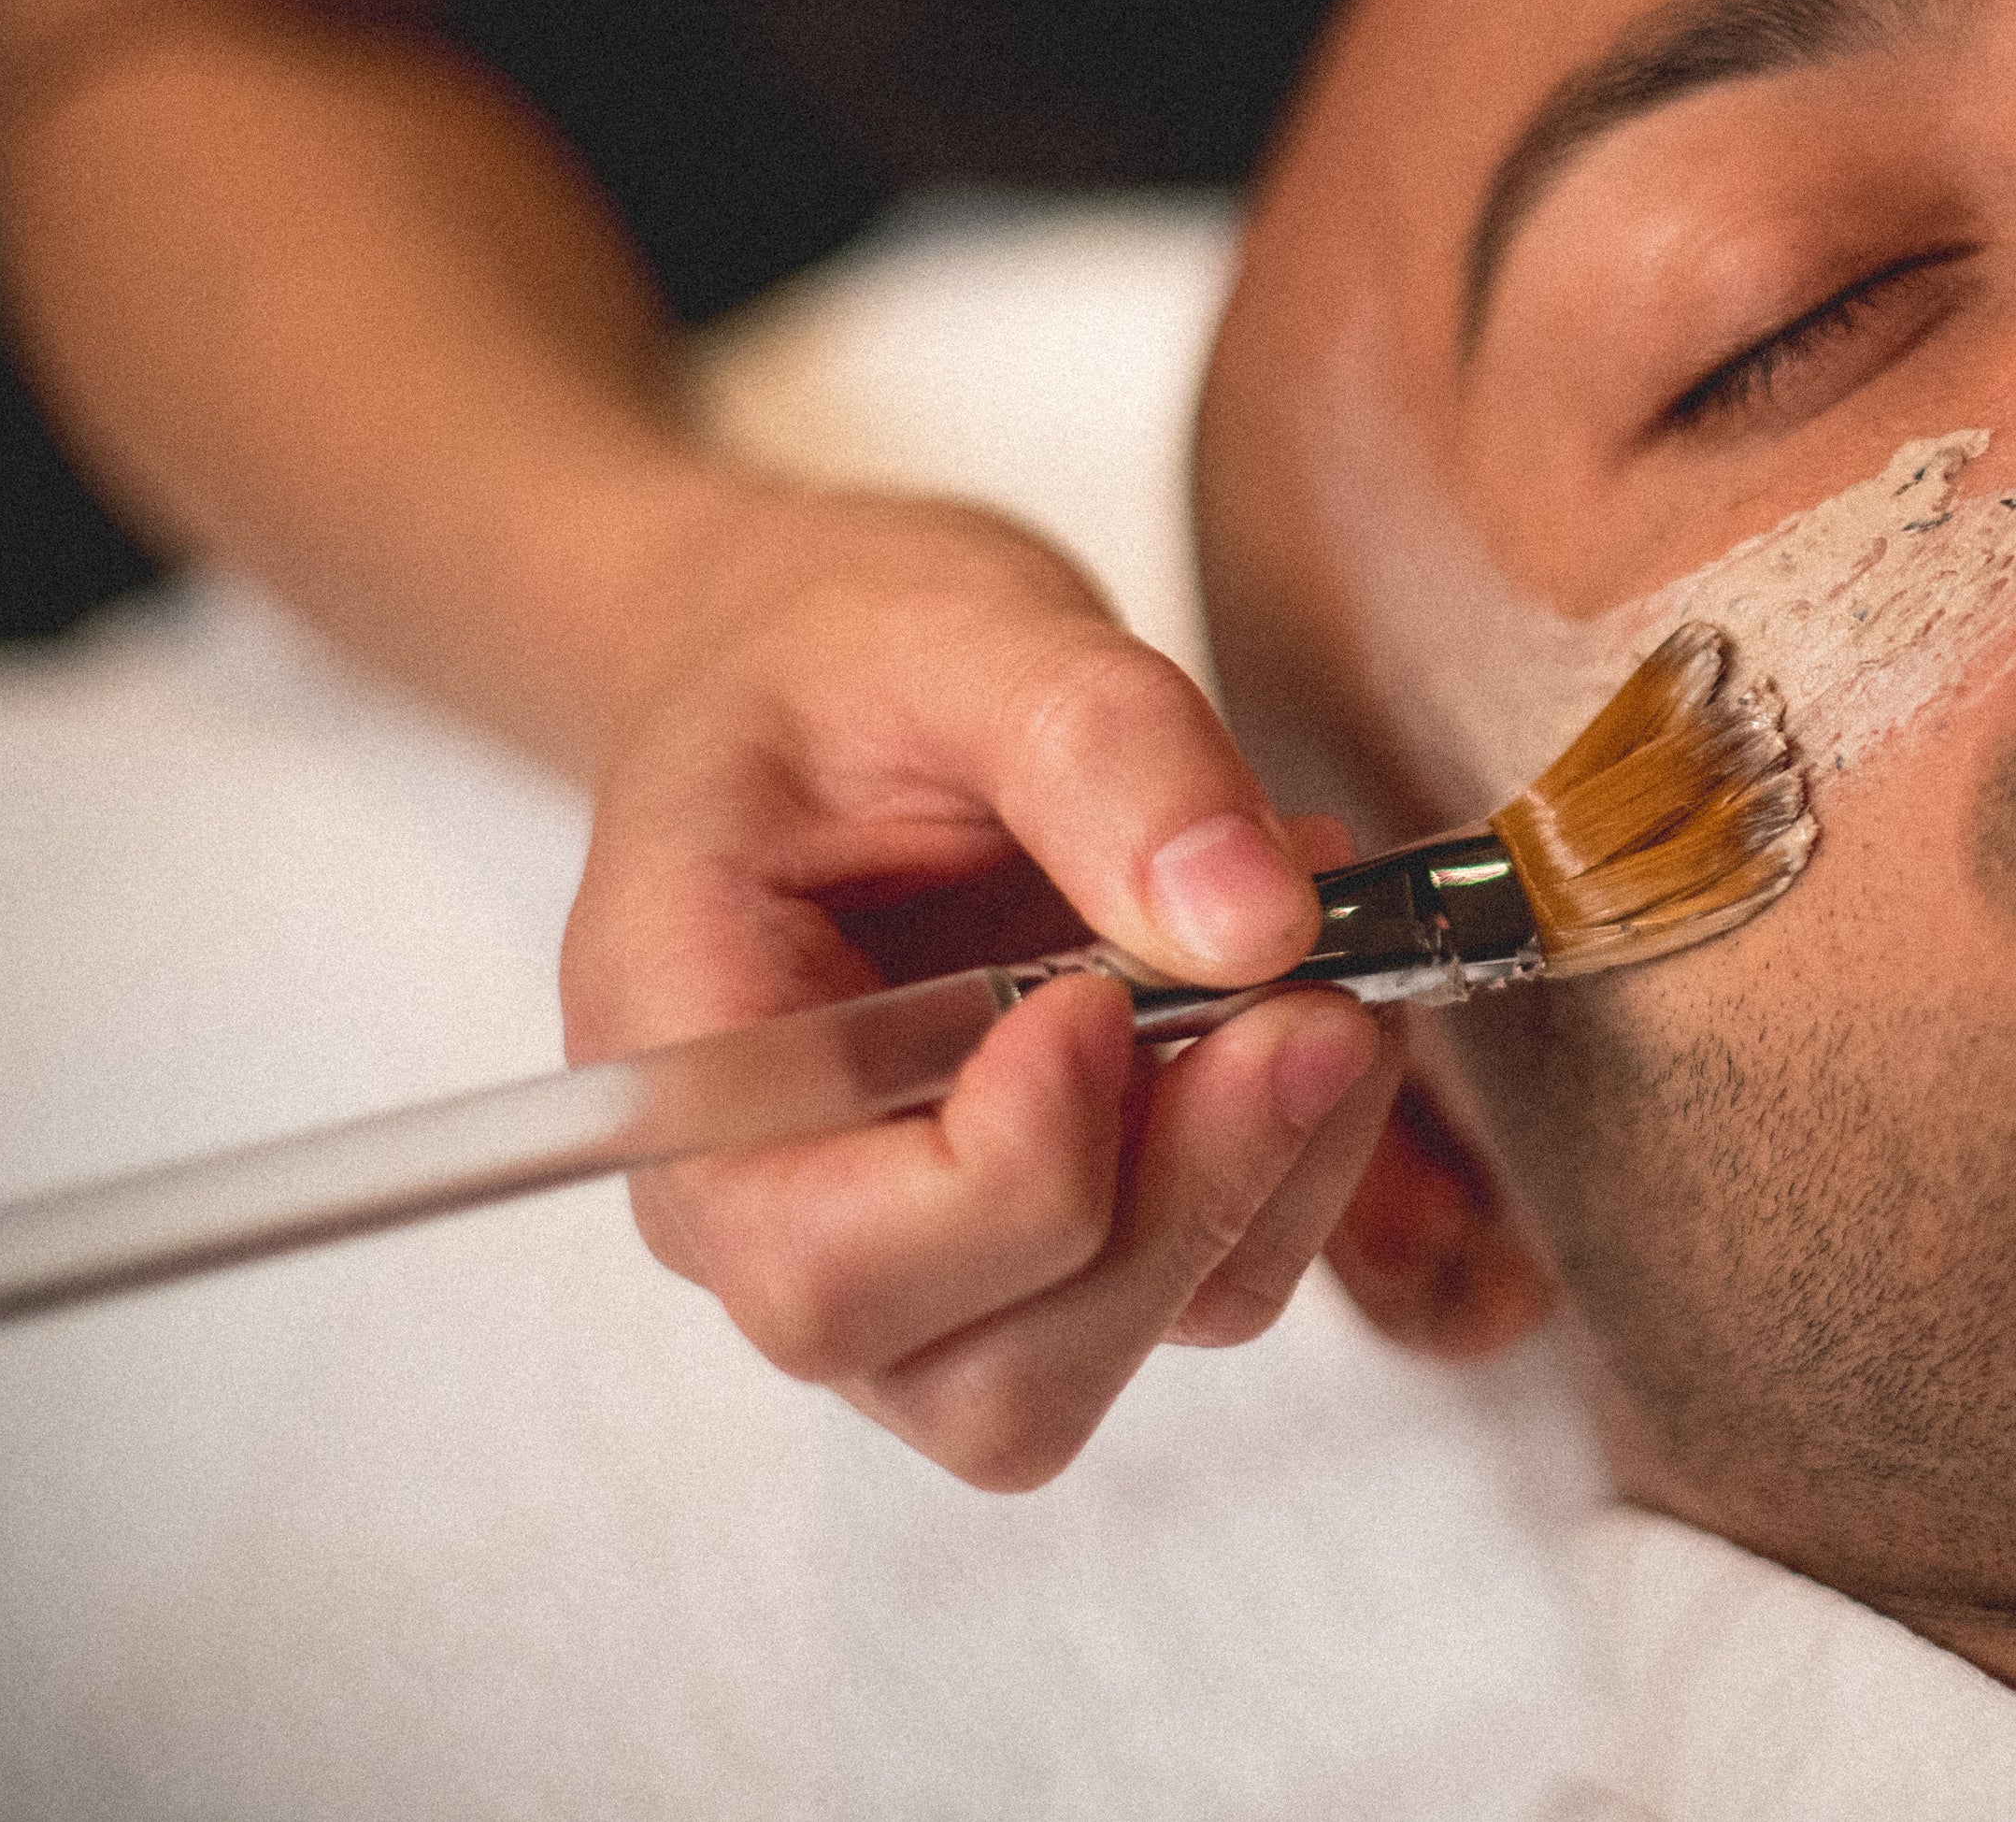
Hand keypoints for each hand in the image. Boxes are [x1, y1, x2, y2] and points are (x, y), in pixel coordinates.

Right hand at [559, 480, 1396, 1487]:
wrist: (848, 673)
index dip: (1011, 1172)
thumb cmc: (846, 660)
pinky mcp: (1069, 1237)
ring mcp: (932, 1256)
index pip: (821, 1270)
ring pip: (1126, 1349)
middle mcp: (790, 1217)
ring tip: (1328, 957)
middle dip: (1185, 1200)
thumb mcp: (960, 635)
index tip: (1111, 991)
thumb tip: (1256, 923)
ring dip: (1271, 1174)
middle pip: (989, 1382)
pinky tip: (1315, 985)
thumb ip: (1101, 752)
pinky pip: (1214, 1280)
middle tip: (1310, 996)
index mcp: (686, 1080)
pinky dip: (1306, 1153)